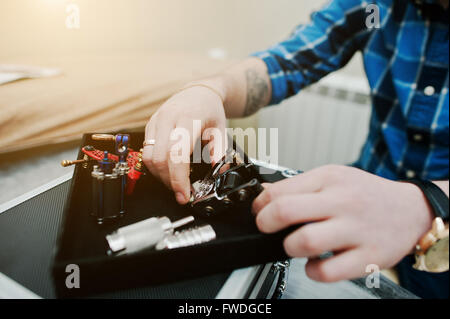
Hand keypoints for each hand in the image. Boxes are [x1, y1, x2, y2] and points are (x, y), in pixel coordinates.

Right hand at [143, 85, 226, 204]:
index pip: (176, 154)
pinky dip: (156, 166)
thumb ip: (220, 153)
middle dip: (169, 181)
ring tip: (175, 182)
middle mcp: (168, 118)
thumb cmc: (210, 110)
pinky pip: (146, 151)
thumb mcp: (222, 130)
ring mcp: (156, 121)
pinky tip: (169, 170)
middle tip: (182, 192)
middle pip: (159, 159)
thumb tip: (218, 172)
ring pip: (148, 157)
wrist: (199, 91)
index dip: (178, 179)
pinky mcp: (149, 125)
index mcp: (188, 118)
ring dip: (160, 176)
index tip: (184, 195)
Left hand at [252, 165, 433, 281]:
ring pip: (304, 242)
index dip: (260, 204)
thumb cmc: (366, 194)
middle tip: (266, 228)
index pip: (279, 190)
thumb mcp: (334, 177)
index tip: (259, 211)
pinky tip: (314, 263)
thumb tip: (264, 195)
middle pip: (286, 211)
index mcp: (330, 179)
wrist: (410, 211)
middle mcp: (342, 202)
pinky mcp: (368, 257)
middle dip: (264, 223)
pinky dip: (312, 271)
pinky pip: (327, 271)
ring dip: (289, 247)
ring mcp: (356, 230)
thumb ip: (300, 185)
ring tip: (295, 244)